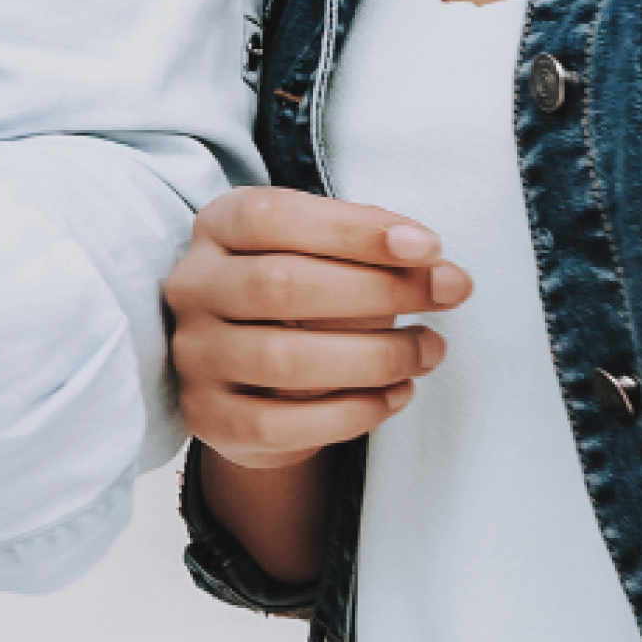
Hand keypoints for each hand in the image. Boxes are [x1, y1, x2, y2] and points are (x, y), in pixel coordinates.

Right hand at [167, 186, 466, 467]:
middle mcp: (193, 286)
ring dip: (375, 357)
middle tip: (447, 292)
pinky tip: (396, 395)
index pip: (274, 217)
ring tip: (428, 350)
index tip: (428, 245)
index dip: (353, 229)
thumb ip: (370, 253)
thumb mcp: (323, 256)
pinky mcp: (208, 417)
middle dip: (379, 289)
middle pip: (280, 284)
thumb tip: (438, 269)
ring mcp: (195, 354)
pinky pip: (283, 424)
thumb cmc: (301, 300)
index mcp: (217, 227)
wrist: (251, 379)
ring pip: (284, 360)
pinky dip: (353, 413)